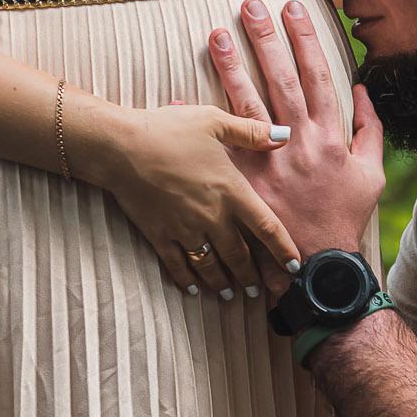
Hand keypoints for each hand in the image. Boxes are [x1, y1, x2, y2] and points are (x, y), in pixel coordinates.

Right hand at [92, 100, 300, 299]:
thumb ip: (252, 132)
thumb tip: (285, 135)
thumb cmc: (169, 129)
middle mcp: (212, 216)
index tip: (294, 267)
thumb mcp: (215, 122)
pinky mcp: (159, 235)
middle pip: (240, 255)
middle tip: (261, 290)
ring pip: (211, 265)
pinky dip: (187, 280)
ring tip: (232, 294)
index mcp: (231, 191)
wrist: (122, 148)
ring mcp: (185, 229)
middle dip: (252, 275)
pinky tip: (194, 288)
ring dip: (224, 282)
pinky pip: (178, 265)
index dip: (283, 250)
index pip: (267, 228)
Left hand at [208, 0, 385, 297]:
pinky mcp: (244, 181)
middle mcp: (298, 143)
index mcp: (329, 136)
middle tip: (249, 6)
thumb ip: (370, 129)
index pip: (316, 75)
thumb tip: (363, 90)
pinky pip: (219, 145)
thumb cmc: (345, 219)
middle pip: (280, 79)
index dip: (304, 39)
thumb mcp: (371, 174)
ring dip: (231, 66)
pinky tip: (180, 96)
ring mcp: (268, 162)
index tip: (292, 9)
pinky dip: (199, 120)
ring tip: (215, 35)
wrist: (320, 266)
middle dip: (265, 39)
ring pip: (247, 104)